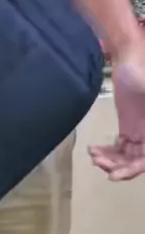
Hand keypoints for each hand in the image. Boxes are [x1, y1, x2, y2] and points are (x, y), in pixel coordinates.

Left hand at [89, 33, 144, 179]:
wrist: (129, 59)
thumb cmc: (141, 71)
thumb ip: (144, 93)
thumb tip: (139, 134)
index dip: (133, 169)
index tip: (114, 175)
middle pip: (137, 162)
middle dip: (118, 166)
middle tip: (98, 161)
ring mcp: (141, 134)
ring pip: (128, 158)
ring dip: (111, 161)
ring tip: (94, 154)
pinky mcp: (129, 129)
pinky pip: (121, 149)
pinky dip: (109, 153)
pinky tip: (94, 150)